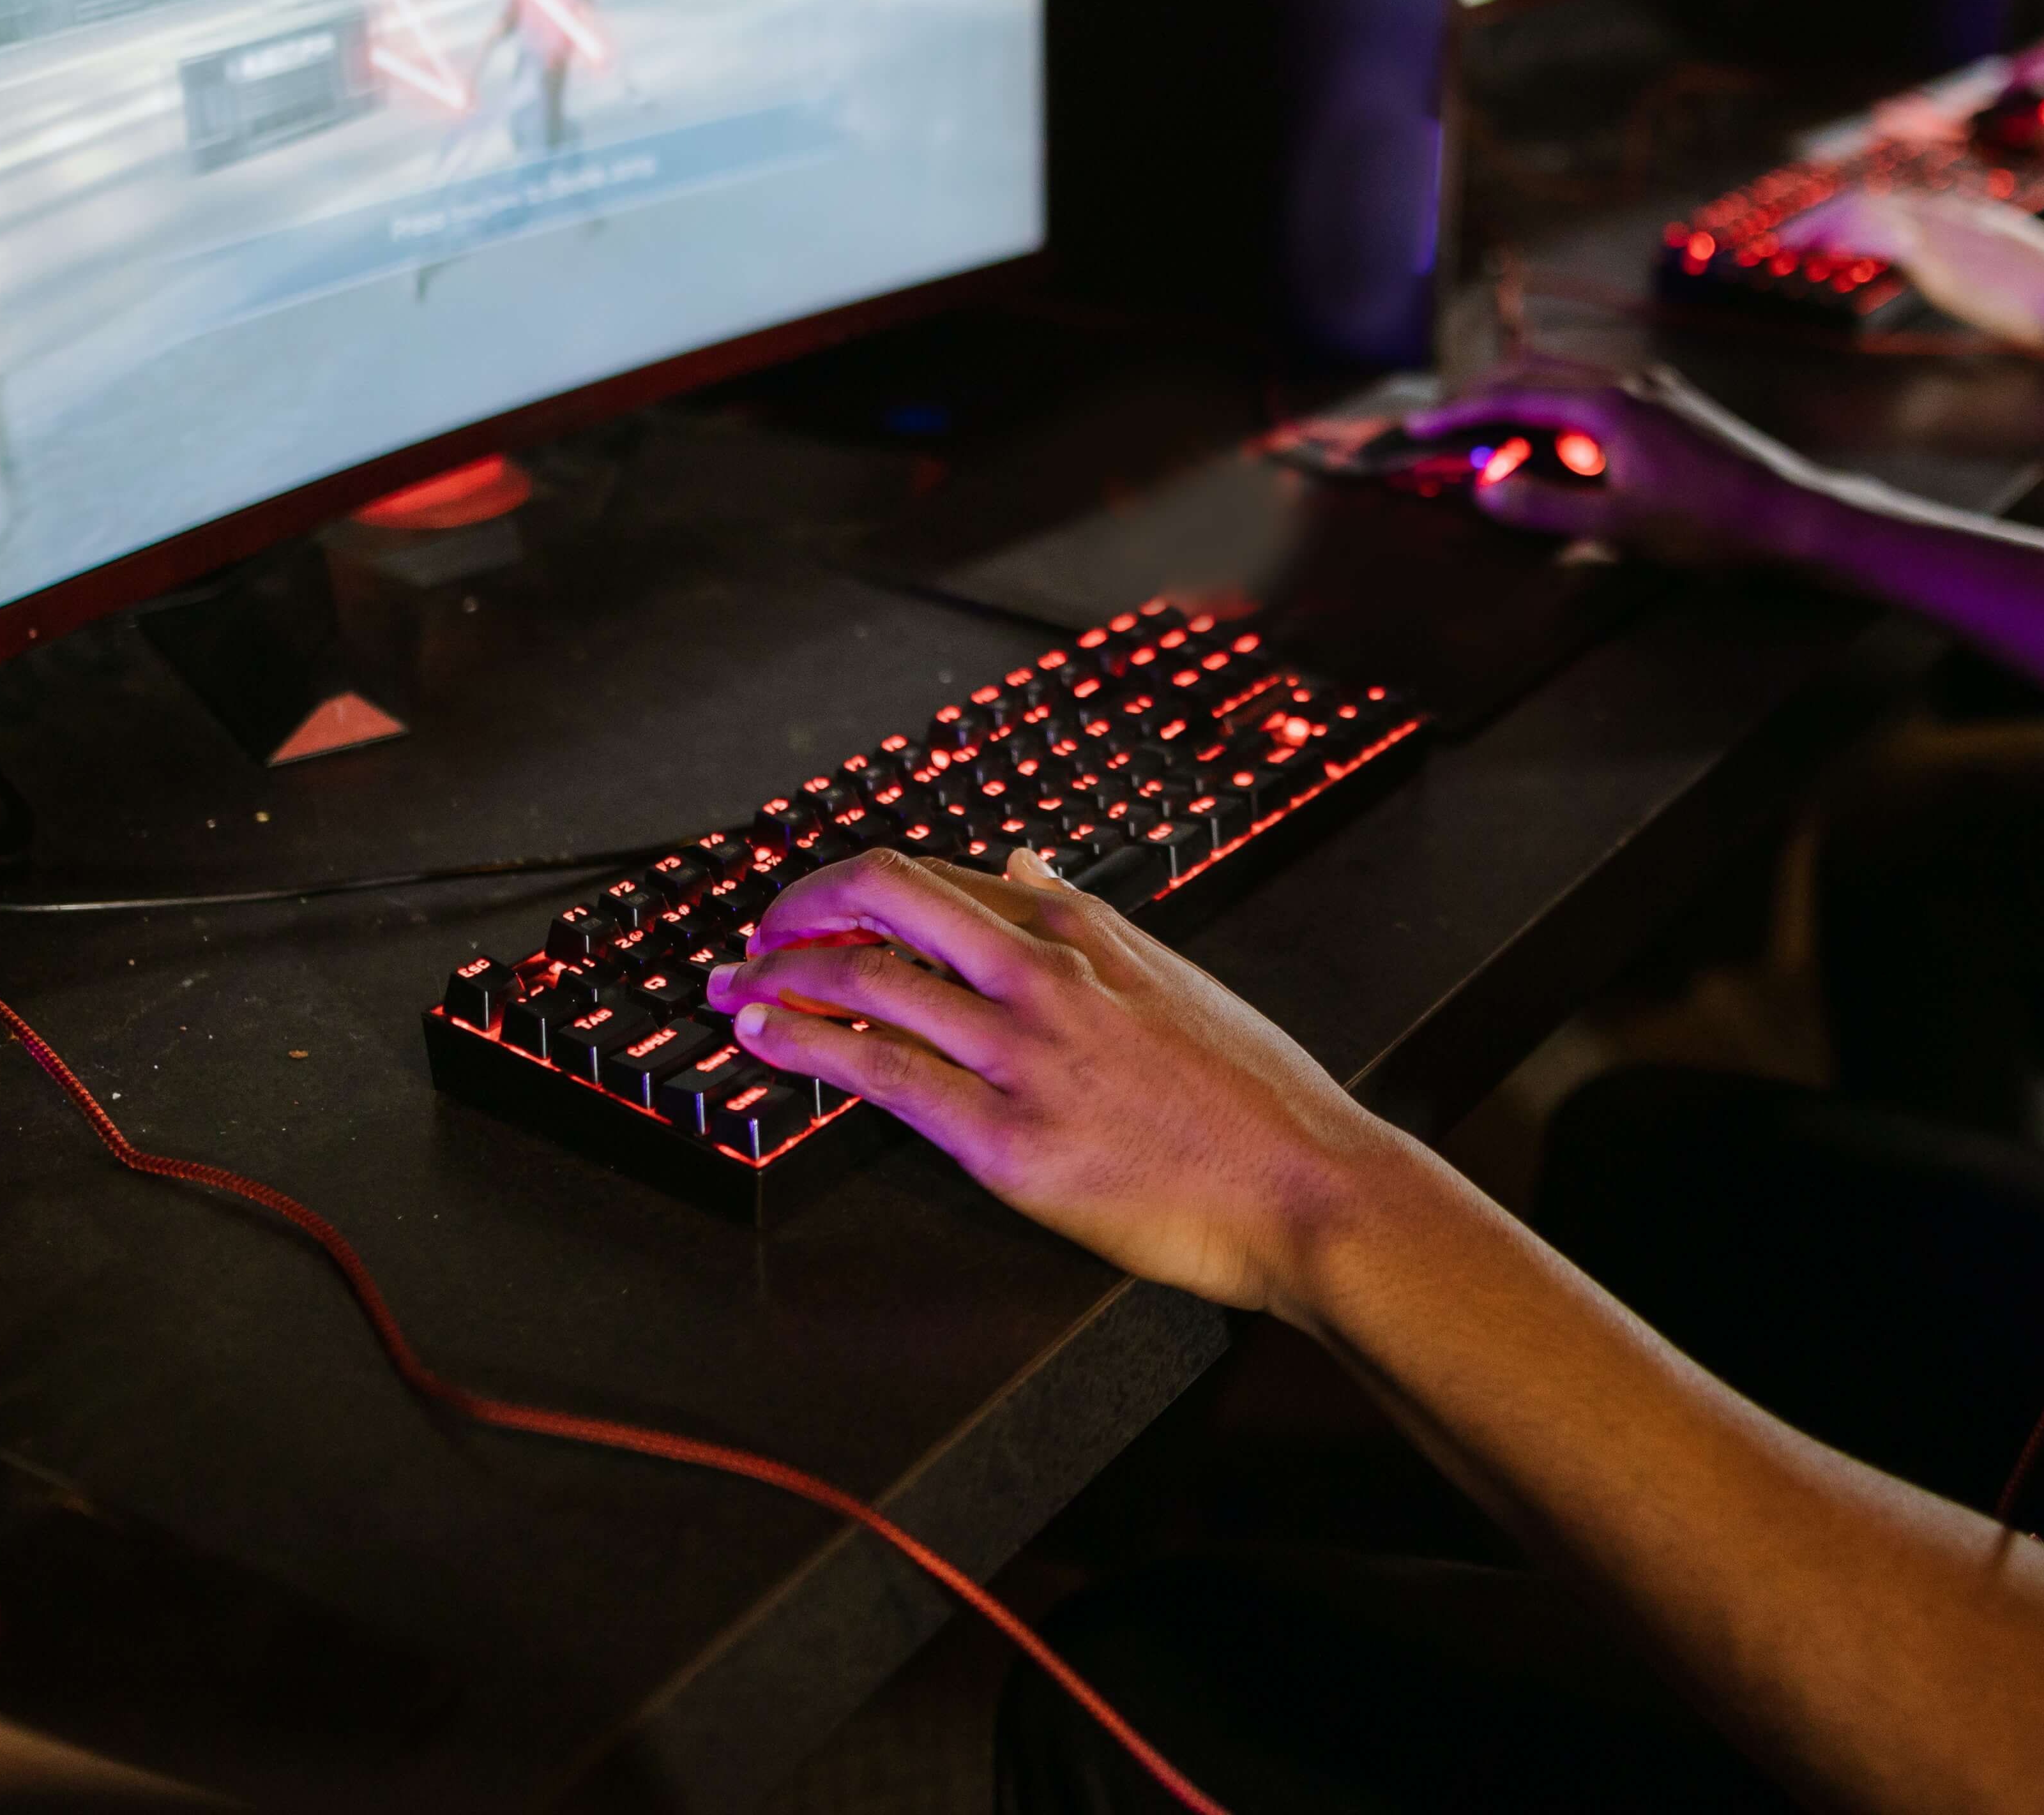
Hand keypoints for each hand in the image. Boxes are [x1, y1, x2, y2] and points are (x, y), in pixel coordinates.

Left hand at [706, 851, 1401, 1320]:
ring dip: (780, 978)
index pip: (940, 879)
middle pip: (884, 896)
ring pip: (868, 979)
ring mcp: (1024, 1054)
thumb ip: (1082, 917)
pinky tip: (772, 1041)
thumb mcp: (1169, 974)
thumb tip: (1022, 860)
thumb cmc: (1251, 1094)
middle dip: (798, 909)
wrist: (1307, 1183)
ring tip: (736, 993)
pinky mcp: (1009, 1141)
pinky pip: (883, 1075)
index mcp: (1085, 929)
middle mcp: (1046, 973)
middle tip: (757, 938)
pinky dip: (809, 1046)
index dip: (856, 888)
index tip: (811, 909)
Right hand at [1409, 362, 1829, 562]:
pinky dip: (1561, 410)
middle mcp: (1630, 384)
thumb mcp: (1620, 524)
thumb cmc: (1712, 524)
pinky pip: (1599, 395)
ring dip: (1523, 400)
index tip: (1418, 428)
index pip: (1514, 396)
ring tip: (1490, 432)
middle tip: (1443, 423)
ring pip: (1570, 380)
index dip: (1460, 414)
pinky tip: (1560, 443)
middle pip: (1536, 372)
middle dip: (1483, 395)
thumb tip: (1484, 488)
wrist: (1795, 516)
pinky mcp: (1674, 409)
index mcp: (1609, 405)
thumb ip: (1545, 506)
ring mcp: (1656, 392)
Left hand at [1780, 189, 2043, 353]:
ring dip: (1819, 227)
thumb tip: (1980, 287)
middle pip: (1872, 200)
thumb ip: (1989, 275)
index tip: (1829, 230)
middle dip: (1826, 216)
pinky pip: (1870, 236)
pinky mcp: (1934, 255)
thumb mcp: (2017, 280)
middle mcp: (1951, 214)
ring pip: (1862, 211)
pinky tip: (1811, 254)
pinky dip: (1835, 241)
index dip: (1859, 214)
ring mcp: (1941, 230)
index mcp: (1969, 217)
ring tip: (1785, 245)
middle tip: (1789, 235)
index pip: (1901, 204)